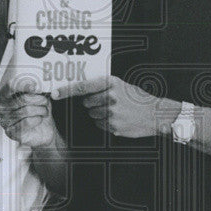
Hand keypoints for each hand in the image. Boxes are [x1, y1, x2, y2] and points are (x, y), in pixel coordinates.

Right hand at [0, 88, 59, 148]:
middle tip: (45, 101)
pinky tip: (39, 119)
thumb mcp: (40, 96)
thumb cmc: (39, 111)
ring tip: (44, 111)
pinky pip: (27, 122)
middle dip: (38, 99)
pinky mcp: (10, 132)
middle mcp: (2, 108)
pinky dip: (37, 119)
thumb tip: (35, 85)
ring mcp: (4, 120)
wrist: (44, 130)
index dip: (22, 85)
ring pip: (26, 110)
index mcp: (5, 96)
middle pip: (21, 98)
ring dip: (40, 110)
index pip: (10, 86)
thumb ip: (36, 89)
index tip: (34, 86)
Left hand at [53, 75, 176, 138]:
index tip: (54, 93)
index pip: (82, 87)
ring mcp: (112, 113)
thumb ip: (103, 86)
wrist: (155, 113)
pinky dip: (106, 123)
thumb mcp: (121, 85)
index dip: (66, 91)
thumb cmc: (137, 98)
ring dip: (100, 114)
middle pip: (86, 103)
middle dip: (93, 103)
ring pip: (93, 115)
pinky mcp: (114, 126)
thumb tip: (81, 90)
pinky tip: (119, 119)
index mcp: (110, 84)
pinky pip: (101, 125)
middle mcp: (109, 98)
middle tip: (108, 102)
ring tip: (116, 111)